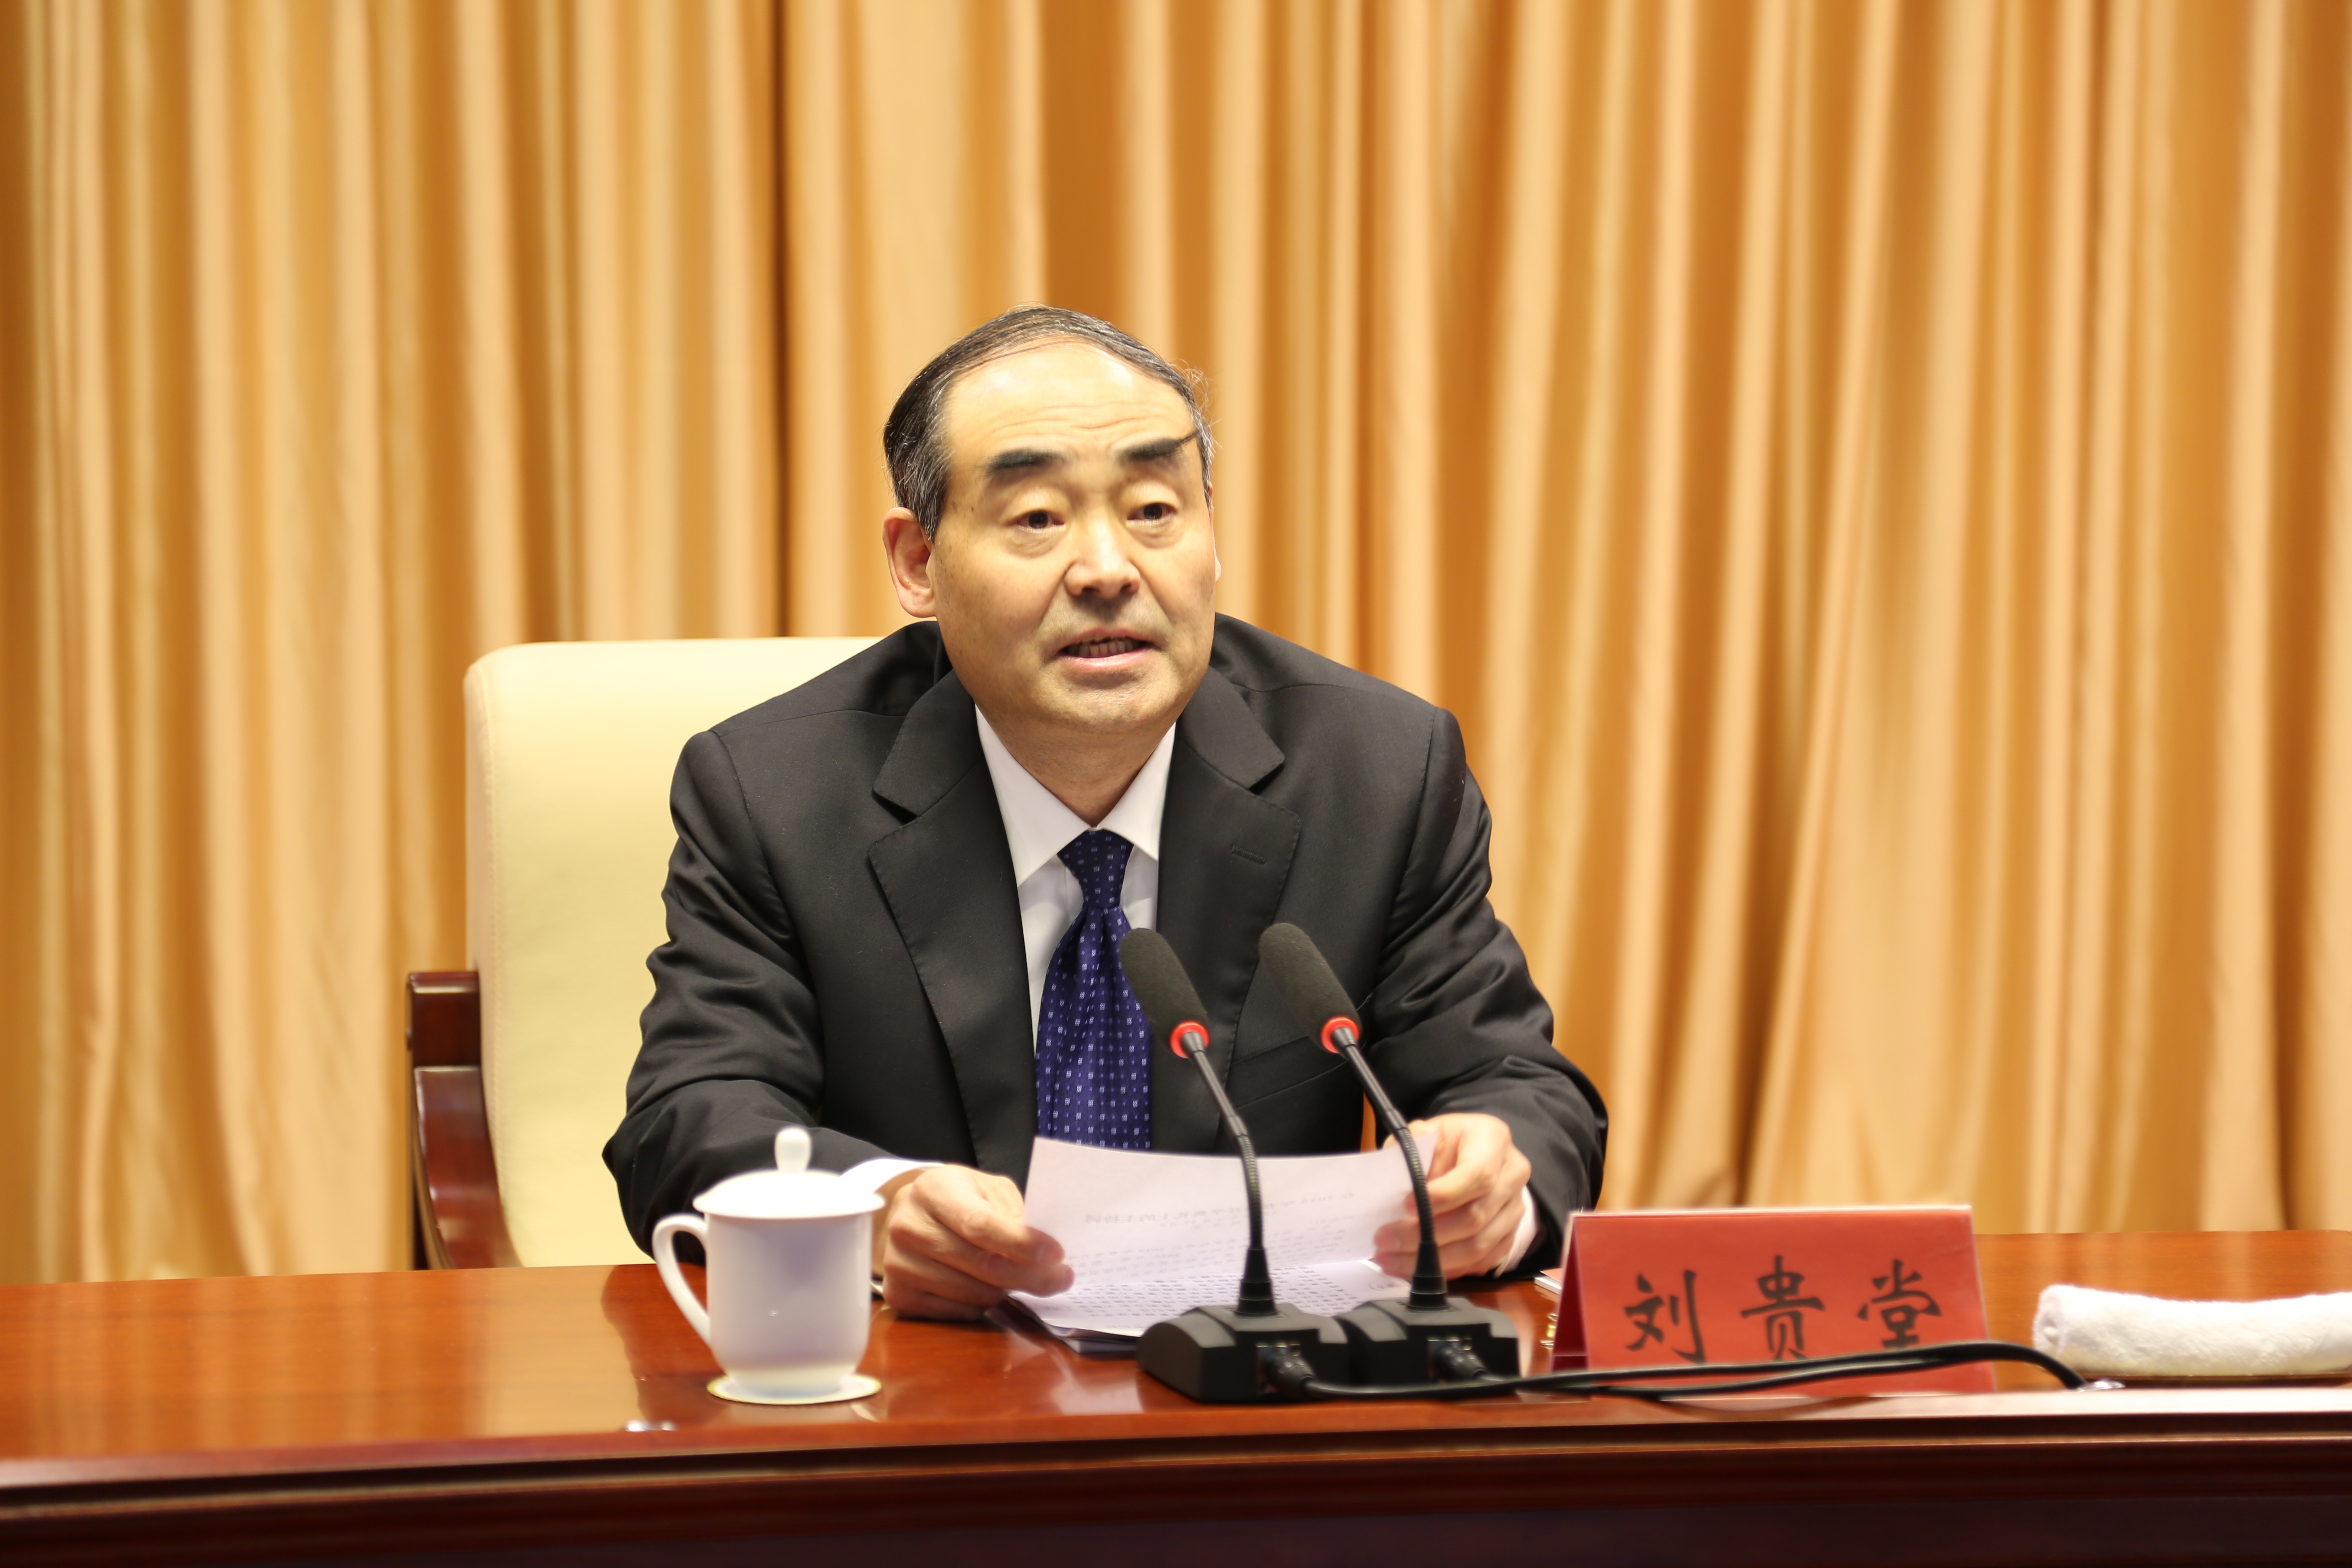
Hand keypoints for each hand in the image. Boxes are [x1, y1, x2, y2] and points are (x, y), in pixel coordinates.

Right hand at [873, 1165, 1072, 1319]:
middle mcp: (908, 1226)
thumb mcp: (988, 1189)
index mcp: (933, 1190)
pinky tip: (986, 1287)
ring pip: (973, 1293)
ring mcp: (899, 1264)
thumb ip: (1013, 1213)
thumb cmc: (959, 1199)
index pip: (980, 1224)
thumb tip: (1045, 1252)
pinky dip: (981, 1306)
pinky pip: (957, 1313)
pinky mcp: (899, 1295)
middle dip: (1030, 1276)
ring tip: (1020, 1278)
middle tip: (1061, 1279)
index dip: (1020, 1243)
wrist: (912, 1215)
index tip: (1056, 1254)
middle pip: (981, 1265)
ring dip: (1007, 1291)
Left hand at [1372, 1113, 1531, 1279]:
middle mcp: (1512, 1175)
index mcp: (1493, 1140)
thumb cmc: (1443, 1142)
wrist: (1470, 1153)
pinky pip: (1480, 1262)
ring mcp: (1514, 1209)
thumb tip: (1399, 1179)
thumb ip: (1411, 1149)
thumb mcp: (1424, 1132)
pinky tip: (1414, 1268)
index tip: (1405, 1207)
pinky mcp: (1508, 1235)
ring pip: (1478, 1247)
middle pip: (1475, 1217)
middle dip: (1425, 1235)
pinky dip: (1446, 1269)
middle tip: (1385, 1240)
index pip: (1477, 1175)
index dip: (1442, 1196)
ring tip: (1391, 1259)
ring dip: (1431, 1259)